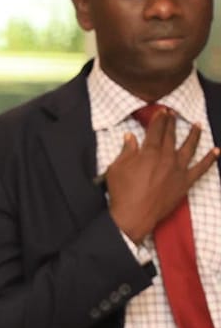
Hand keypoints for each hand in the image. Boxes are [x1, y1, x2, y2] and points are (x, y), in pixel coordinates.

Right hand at [106, 111, 218, 241]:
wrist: (134, 216)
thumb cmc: (122, 193)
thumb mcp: (116, 169)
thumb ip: (126, 151)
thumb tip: (130, 138)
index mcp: (149, 153)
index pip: (155, 130)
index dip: (159, 119)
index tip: (162, 111)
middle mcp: (166, 158)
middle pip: (171, 136)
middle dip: (172, 123)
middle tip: (174, 114)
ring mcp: (178, 170)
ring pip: (189, 147)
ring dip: (194, 135)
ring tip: (197, 125)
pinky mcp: (185, 182)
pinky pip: (202, 168)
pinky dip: (210, 159)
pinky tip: (216, 151)